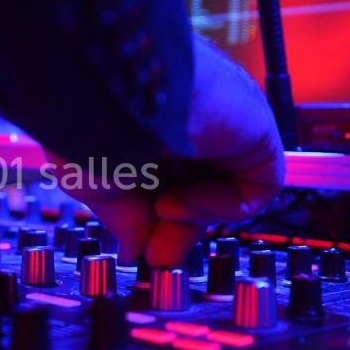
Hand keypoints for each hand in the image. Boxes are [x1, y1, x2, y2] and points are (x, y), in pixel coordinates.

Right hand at [61, 36, 283, 265]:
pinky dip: (225, 206)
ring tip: (163, 210)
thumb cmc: (90, 123)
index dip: (159, 218)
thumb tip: (138, 252)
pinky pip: (259, 185)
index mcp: (153, 118)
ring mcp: (224, 121)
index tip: (145, 249)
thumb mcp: (98, 185)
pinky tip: (187, 198)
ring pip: (228, 188)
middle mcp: (191, 115)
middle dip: (180, 227)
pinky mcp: (256, 128)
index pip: (169, 177)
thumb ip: (125, 222)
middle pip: (199, 186)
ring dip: (195, 215)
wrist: (111, 94)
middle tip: (159, 254)